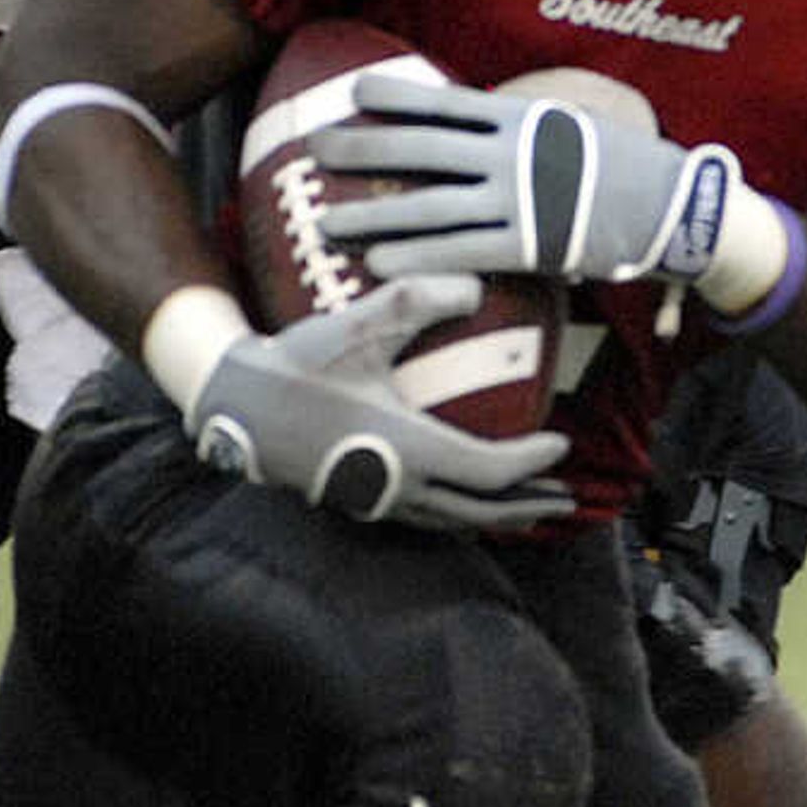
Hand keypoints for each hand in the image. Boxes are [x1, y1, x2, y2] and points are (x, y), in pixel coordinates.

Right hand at [186, 276, 574, 533]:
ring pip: (455, 520)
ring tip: (533, 504)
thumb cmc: (300, 364)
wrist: (239, 405)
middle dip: (529, 505)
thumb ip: (416, 298)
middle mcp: (398, 485)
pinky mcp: (363, 501)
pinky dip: (463, 514)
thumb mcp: (358, 324)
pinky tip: (472, 500)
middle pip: (482, 510)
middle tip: (567, 496)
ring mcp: (379, 499)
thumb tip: (474, 286)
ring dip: (499, 514)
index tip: (562, 443)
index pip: (489, 470)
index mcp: (407, 448)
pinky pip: (429, 519)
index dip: (532, 461)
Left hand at [318, 74, 745, 285]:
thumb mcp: (565, 127)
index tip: (354, 92)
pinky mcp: (529, 245)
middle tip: (316, 151)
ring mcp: (518, 199)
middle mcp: (511, 153)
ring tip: (326, 224)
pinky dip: (417, 258)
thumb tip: (470, 124)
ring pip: (430, 207)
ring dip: (373, 216)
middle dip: (364, 150)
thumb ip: (515, 128)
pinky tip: (379, 264)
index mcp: (519, 118)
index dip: (396, 95)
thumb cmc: (617, 165)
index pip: (444, 102)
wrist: (671, 203)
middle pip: (421, 150)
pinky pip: (461, 253)